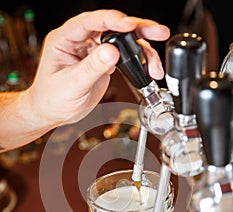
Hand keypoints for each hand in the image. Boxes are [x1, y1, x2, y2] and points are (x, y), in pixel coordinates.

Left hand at [26, 9, 169, 127]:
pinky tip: (148, 68)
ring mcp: (93, 51)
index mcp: (65, 39)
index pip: (90, 22)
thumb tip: (111, 52)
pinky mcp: (103, 62)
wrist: (53, 113)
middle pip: (112, 27)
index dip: (111, 20)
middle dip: (136, 29)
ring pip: (122, 42)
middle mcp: (81, 41)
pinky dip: (138, 62)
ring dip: (141, 50)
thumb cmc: (51, 99)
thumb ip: (91, 68)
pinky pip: (124, 57)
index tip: (127, 25)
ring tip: (155, 63)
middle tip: (156, 31)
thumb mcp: (70, 85)